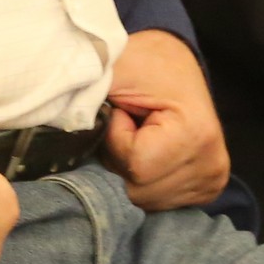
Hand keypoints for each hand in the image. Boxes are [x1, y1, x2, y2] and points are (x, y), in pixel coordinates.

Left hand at [100, 29, 229, 210]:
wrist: (173, 62)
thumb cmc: (143, 63)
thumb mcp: (113, 68)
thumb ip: (87, 98)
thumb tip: (51, 123)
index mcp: (197, 134)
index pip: (135, 166)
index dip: (115, 140)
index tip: (123, 112)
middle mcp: (212, 165)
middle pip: (138, 191)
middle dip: (117, 160)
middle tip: (126, 125)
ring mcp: (212, 181)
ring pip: (143, 200)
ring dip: (127, 171)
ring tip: (139, 137)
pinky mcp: (205, 190)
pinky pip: (155, 201)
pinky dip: (141, 181)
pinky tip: (148, 154)